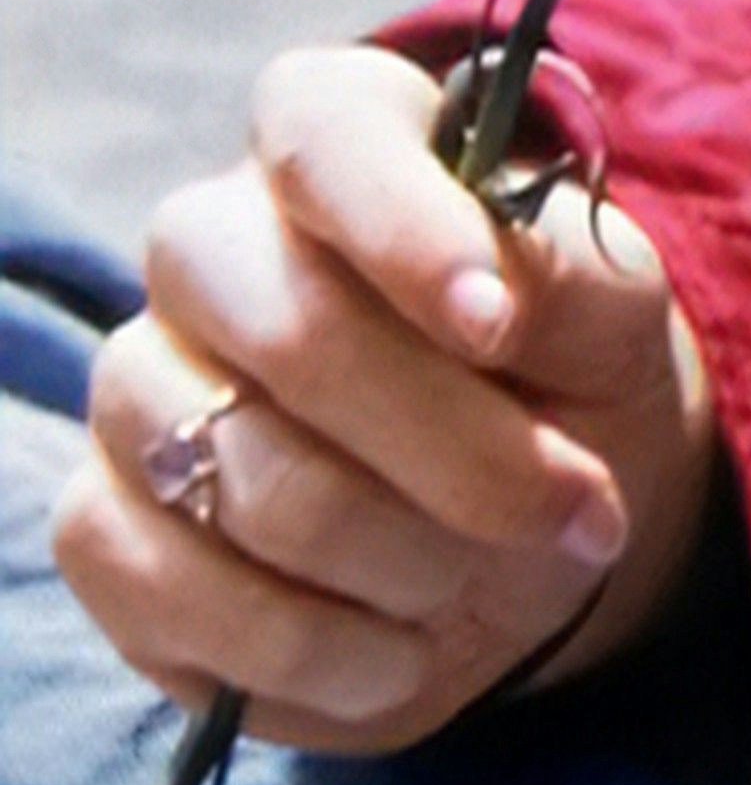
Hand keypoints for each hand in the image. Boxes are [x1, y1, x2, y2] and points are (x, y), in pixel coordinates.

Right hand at [55, 46, 714, 753]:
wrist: (525, 527)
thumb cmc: (565, 379)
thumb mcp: (612, 315)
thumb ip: (572, 281)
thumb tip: (499, 297)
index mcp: (335, 138)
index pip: (325, 132)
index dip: (408, 230)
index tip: (499, 327)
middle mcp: (210, 246)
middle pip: (293, 328)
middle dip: (454, 448)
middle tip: (568, 511)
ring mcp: (139, 387)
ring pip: (245, 478)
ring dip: (403, 558)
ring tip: (471, 573)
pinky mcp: (103, 527)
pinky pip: (172, 590)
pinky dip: (310, 650)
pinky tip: (394, 652)